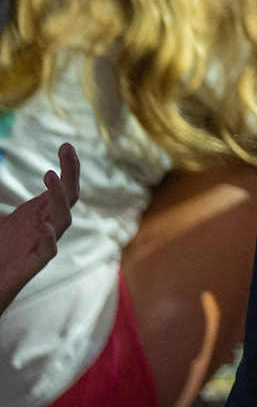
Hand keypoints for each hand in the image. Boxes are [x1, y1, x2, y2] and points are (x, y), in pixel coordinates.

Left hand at [0, 143, 77, 310]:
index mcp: (40, 212)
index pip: (63, 185)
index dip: (68, 166)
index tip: (66, 144)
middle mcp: (47, 224)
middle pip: (69, 195)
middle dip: (71, 171)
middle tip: (67, 149)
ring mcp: (44, 243)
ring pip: (64, 218)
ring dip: (58, 197)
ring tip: (49, 176)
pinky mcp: (36, 262)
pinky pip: (49, 249)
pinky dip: (49, 237)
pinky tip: (43, 226)